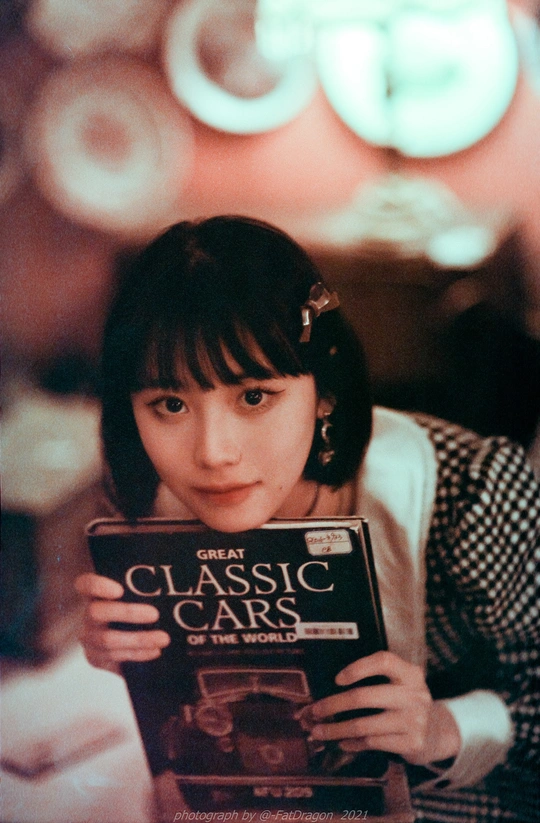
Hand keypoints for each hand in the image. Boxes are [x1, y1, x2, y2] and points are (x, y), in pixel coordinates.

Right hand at [75, 573, 169, 670]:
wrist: (129, 640)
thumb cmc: (139, 608)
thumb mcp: (139, 595)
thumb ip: (146, 587)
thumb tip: (177, 575)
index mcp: (94, 594)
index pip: (85, 585)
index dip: (97, 585)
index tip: (120, 590)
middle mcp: (88, 615)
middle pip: (96, 612)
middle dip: (127, 613)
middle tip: (155, 614)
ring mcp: (89, 638)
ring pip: (107, 639)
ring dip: (139, 639)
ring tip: (164, 639)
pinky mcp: (95, 658)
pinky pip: (115, 658)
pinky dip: (138, 654)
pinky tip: (155, 651)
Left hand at [308, 650, 460, 765]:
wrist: (436, 733)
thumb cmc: (406, 703)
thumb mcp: (401, 684)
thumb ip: (375, 680)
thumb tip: (328, 686)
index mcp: (410, 673)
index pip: (383, 661)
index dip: (358, 668)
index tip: (337, 679)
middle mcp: (414, 694)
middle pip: (364, 697)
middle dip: (332, 705)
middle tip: (313, 711)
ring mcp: (414, 721)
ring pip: (363, 725)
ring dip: (335, 729)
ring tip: (317, 732)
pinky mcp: (411, 743)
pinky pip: (371, 743)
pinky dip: (352, 743)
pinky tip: (342, 743)